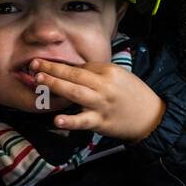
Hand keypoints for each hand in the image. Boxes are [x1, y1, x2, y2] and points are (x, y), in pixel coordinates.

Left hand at [31, 58, 166, 141]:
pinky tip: (56, 120)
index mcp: (109, 71)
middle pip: (75, 75)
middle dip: (52, 69)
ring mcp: (102, 104)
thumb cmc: (132, 95)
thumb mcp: (119, 77)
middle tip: (33, 65)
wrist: (151, 117)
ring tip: (39, 80)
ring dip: (56, 85)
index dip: (60, 65)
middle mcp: (104, 86)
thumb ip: (97, 73)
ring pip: (76, 92)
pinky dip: (70, 121)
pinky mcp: (101, 122)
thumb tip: (72, 70)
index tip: (43, 63)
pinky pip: (83, 121)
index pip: (80, 67)